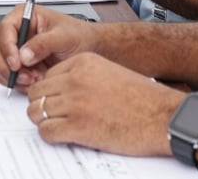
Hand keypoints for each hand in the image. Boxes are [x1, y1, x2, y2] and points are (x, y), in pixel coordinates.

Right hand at [0, 5, 94, 91]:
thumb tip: (23, 54)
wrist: (89, 49)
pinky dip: (18, 83)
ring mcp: (17, 49)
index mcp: (25, 16)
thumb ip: (43, 43)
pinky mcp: (20, 65)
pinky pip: (8, 77)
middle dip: (8, 66)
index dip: (7, 47)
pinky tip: (34, 82)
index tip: (17, 63)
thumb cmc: (79, 36)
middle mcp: (17, 31)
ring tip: (36, 78)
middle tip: (25, 76)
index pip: (5, 29)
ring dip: (15, 77)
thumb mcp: (64, 36)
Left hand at [27, 53, 183, 155]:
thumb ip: (84, 76)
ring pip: (37, 111)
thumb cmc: (142, 97)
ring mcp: (75, 102)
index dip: (48, 90)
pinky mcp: (78, 127)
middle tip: (49, 114)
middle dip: (41, 104)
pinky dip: (49, 136)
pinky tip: (61, 136)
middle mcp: (76, 79)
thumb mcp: (109, 72)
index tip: (52, 99)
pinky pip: (46, 132)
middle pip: (38, 92)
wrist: (160, 115)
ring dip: (42, 121)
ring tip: (54, 125)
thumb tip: (64, 89)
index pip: (48, 74)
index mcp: (84, 62)